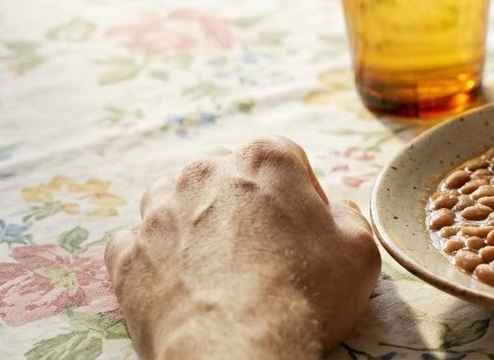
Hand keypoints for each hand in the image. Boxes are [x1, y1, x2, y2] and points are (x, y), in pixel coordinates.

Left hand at [105, 137, 381, 358]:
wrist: (238, 352)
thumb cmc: (306, 297)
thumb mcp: (360, 251)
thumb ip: (347, 217)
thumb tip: (334, 212)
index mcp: (265, 159)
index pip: (285, 159)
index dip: (300, 195)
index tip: (306, 229)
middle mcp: (205, 173)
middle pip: (226, 173)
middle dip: (244, 203)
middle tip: (266, 248)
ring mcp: (158, 213)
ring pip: (173, 199)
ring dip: (193, 220)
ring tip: (217, 262)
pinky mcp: (127, 256)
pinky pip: (136, 242)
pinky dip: (154, 256)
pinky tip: (180, 279)